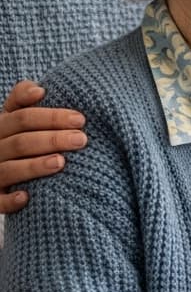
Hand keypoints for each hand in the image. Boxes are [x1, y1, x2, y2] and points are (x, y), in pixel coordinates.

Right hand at [0, 81, 86, 213]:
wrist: (0, 169)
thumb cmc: (21, 135)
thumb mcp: (18, 115)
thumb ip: (24, 98)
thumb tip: (39, 90)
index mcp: (2, 125)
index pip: (23, 116)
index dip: (51, 116)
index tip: (81, 119)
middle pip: (21, 141)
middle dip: (53, 139)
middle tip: (82, 140)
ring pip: (8, 169)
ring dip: (34, 166)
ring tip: (62, 162)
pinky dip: (9, 200)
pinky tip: (27, 197)